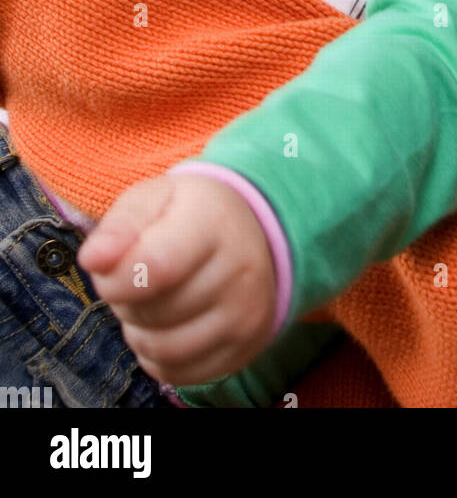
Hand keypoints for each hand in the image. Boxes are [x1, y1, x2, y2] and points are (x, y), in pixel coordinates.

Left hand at [77, 174, 277, 385]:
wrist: (250, 233)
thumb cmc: (189, 214)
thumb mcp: (154, 197)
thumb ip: (120, 225)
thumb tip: (92, 260)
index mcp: (213, 221)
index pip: (156, 267)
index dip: (117, 279)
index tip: (106, 266)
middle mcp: (239, 270)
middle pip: (153, 311)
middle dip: (126, 299)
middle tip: (136, 275)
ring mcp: (246, 314)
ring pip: (162, 348)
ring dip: (140, 330)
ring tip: (152, 299)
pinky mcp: (243, 349)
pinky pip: (177, 372)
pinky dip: (158, 355)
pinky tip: (168, 323)